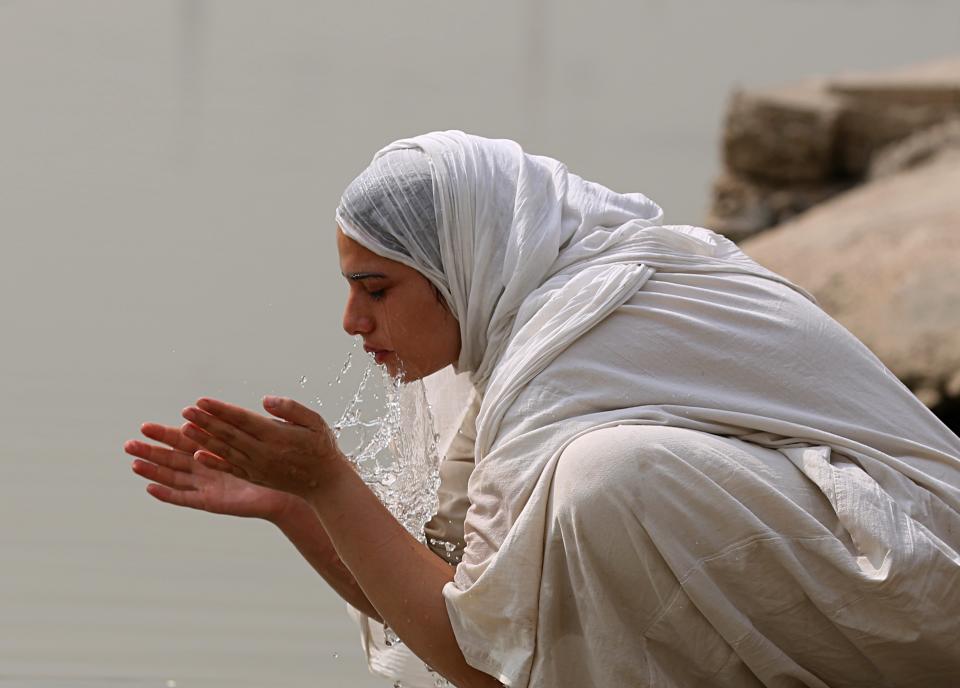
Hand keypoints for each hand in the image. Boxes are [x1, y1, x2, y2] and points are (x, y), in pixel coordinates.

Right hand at [125, 422, 298, 521]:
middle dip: (150, 451)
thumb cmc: (273, 463)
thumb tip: (233, 404)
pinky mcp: (211, 502)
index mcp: (215, 450)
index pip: (184, 440)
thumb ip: (238, 424)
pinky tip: (151, 488)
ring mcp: (207, 486)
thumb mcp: (254, 439)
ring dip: (153, 471)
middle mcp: (207, 468)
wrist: (286, 489)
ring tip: (134, 463)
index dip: (164, 435)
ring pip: (174, 478)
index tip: (144, 427)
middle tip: (128, 444)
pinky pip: (186, 498)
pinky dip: (168, 494)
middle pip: (172, 458)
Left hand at [179, 396, 344, 498]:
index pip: (242, 419)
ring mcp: (257, 466)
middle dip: (205, 422)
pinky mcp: (255, 477)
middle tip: (185, 410)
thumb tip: (265, 401)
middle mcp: (263, 452)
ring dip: (203, 439)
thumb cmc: (321, 446)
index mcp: (276, 435)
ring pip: (225, 451)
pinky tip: (197, 455)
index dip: (220, 410)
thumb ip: (291, 408)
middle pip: (229, 434)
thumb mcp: (315, 421)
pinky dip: (213, 462)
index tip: (201, 400)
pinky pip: (230, 468)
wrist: (324, 482)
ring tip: (184, 428)